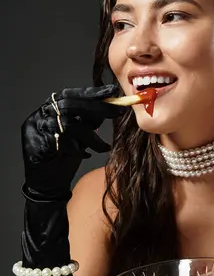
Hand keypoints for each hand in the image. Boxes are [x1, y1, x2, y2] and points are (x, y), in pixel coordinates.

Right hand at [22, 84, 122, 199]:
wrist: (48, 184)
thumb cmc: (64, 158)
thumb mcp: (82, 136)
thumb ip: (90, 121)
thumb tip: (110, 107)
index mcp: (51, 108)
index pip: (71, 94)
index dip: (92, 93)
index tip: (112, 91)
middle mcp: (41, 115)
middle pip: (69, 105)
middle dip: (96, 108)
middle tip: (117, 112)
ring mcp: (35, 128)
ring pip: (67, 124)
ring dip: (90, 136)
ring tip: (102, 147)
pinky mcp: (34, 144)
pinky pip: (60, 142)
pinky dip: (75, 149)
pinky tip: (84, 155)